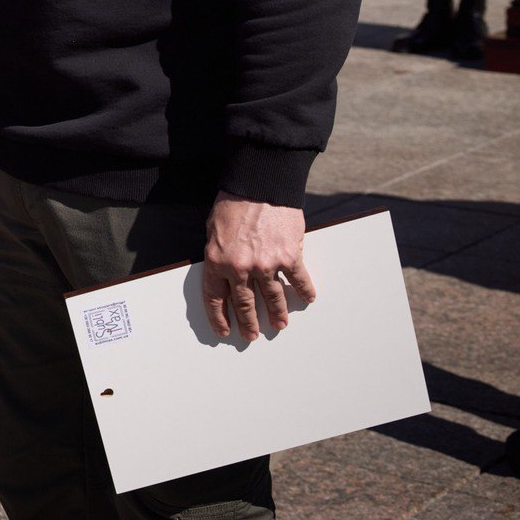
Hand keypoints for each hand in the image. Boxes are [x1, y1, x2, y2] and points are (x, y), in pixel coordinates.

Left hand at [202, 192, 315, 340]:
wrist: (259, 184)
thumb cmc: (233, 202)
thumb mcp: (212, 229)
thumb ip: (218, 253)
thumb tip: (223, 272)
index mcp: (217, 261)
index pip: (216, 298)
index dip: (219, 317)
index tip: (225, 331)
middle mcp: (240, 268)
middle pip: (244, 303)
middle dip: (248, 322)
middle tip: (251, 335)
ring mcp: (266, 264)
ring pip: (272, 298)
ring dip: (276, 314)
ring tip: (279, 324)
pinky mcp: (288, 256)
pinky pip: (298, 280)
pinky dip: (304, 291)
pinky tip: (307, 299)